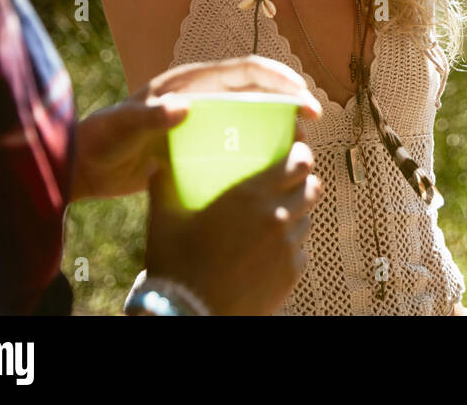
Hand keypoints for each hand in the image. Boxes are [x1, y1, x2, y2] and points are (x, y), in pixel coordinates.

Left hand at [72, 55, 320, 200]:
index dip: (281, 81)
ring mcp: (201, 116)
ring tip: (298, 146)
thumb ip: (147, 116)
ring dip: (279, 122)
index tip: (305, 103)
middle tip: (312, 125)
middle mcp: (200, 93)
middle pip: (258, 88)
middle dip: (290, 100)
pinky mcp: (198, 139)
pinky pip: (238, 136)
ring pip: (253, 111)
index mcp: (189, 82)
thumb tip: (183, 107)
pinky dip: (259, 145)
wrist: (82, 166)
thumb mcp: (120, 129)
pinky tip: (269, 167)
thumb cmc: (98, 144)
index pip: (247, 71)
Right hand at [145, 140, 323, 315]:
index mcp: (251, 196)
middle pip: (313, 188)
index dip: (301, 153)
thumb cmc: (176, 266)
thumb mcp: (164, 221)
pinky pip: (301, 251)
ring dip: (298, 213)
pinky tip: (270, 249)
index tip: (294, 150)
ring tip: (277, 217)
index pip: (299, 162)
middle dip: (304, 181)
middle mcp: (278, 217)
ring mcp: (288, 248)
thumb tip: (154, 161)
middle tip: (288, 182)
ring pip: (308, 219)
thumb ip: (163, 185)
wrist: (189, 316)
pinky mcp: (291, 274)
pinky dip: (291, 246)